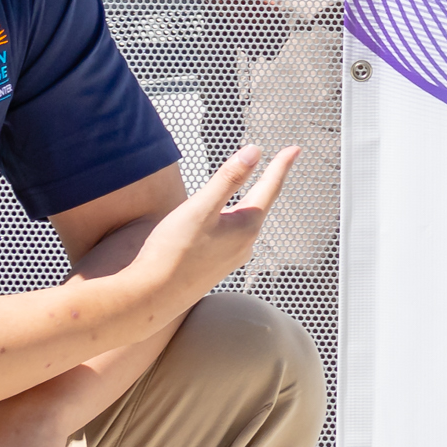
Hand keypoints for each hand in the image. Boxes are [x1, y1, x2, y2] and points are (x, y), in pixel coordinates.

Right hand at [131, 140, 300, 301]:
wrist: (151, 297)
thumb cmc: (173, 253)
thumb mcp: (201, 208)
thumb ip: (228, 178)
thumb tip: (255, 152)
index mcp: (246, 227)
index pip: (270, 187)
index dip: (281, 165)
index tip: (295, 149)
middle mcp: (245, 245)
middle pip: (258, 204)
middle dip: (266, 183)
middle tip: (279, 164)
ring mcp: (231, 258)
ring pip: (243, 222)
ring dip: (246, 203)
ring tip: (251, 189)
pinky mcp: (215, 268)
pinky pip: (229, 237)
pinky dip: (230, 221)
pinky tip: (219, 222)